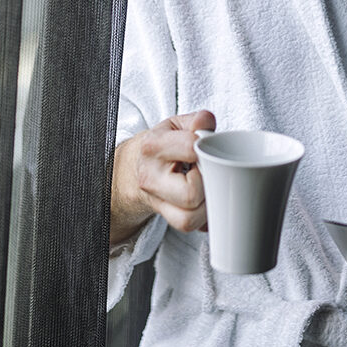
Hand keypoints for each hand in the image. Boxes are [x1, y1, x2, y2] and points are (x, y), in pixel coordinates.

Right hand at [110, 110, 215, 244]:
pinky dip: (204, 217)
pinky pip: (189, 226)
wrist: (137, 167)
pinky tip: (204, 202)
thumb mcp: (177, 125)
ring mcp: (156, 200)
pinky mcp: (164, 216)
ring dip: (207, 204)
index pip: (191, 149)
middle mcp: (151, 177)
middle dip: (208, 183)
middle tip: (209, 171)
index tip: (208, 149)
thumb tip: (206, 122)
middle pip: (191, 194)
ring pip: (189, 218)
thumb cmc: (164, 144)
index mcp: (154, 146)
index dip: (208, 149)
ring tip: (207, 187)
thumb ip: (197, 120)